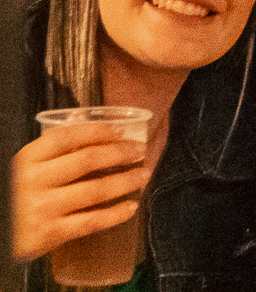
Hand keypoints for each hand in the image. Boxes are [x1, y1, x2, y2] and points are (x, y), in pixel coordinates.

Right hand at [11, 121, 149, 262]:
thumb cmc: (16, 194)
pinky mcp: (49, 234)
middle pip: (87, 160)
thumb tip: (80, 118)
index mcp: (26, 159)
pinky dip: (116, 214)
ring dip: (126, 181)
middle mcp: (33, 181)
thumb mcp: (27, 167)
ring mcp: (41, 208)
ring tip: (143, 175)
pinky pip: (91, 221)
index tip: (121, 130)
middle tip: (140, 150)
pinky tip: (131, 206)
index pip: (67, 137)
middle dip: (120, 153)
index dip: (98, 130)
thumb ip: (53, 146)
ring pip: (95, 190)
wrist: (0, 233)